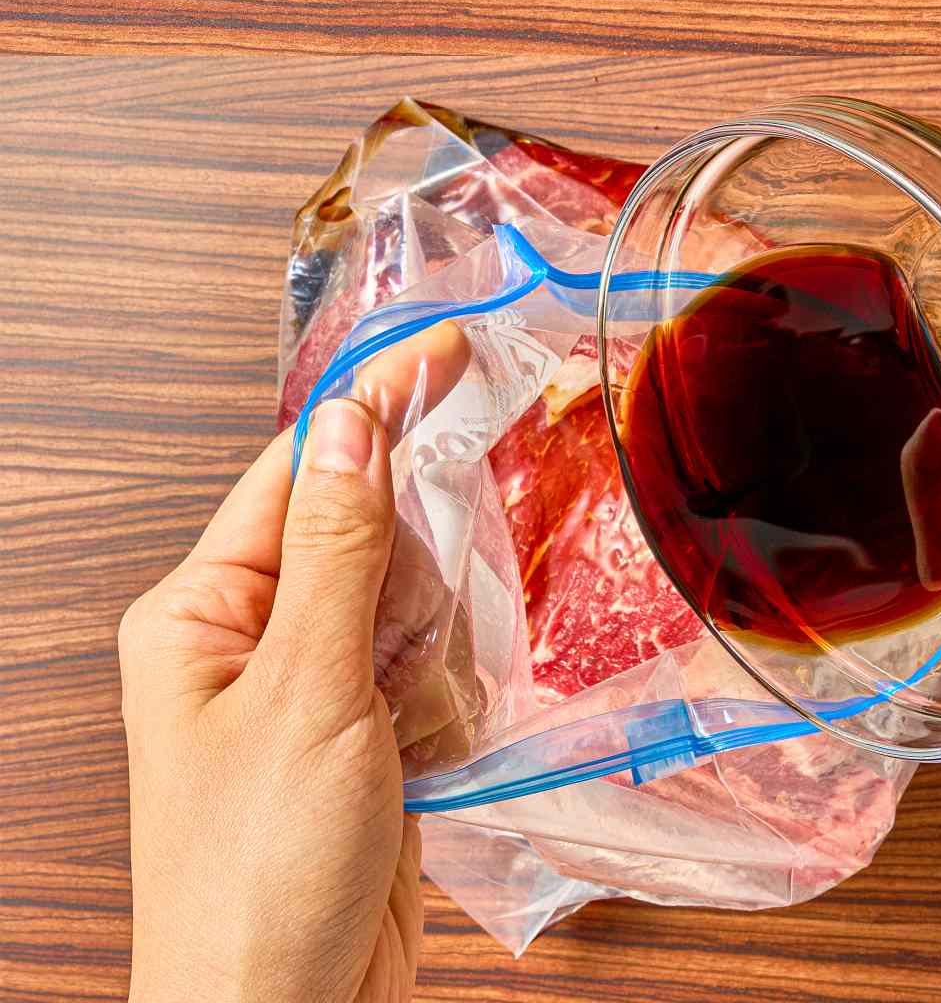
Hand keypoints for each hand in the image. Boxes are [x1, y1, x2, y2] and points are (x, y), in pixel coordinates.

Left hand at [120, 401, 421, 1002]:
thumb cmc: (254, 881)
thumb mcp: (305, 695)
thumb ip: (339, 550)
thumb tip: (352, 421)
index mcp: (201, 612)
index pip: (297, 466)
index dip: (376, 403)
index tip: (451, 347)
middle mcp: (248, 640)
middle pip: (365, 529)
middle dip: (411, 574)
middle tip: (407, 642)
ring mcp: (308, 691)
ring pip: (410, 600)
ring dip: (431, 651)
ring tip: (404, 727)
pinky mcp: (361, 739)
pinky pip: (427, 670)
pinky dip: (446, 701)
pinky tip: (423, 757)